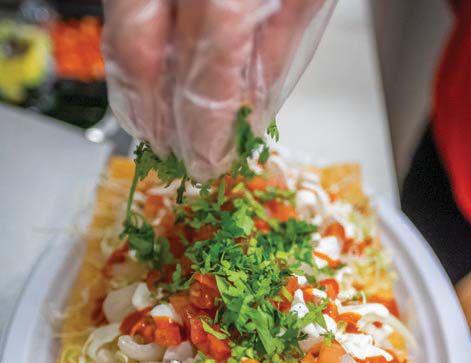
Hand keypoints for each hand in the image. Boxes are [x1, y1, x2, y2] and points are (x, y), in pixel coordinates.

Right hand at [102, 0, 335, 180]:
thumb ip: (274, 51)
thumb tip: (249, 110)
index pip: (205, 78)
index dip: (203, 131)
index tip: (208, 162)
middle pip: (142, 57)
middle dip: (154, 118)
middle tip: (171, 153)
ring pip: (119, 31)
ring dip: (133, 90)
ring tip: (151, 127)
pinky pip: (122, 10)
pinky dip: (130, 51)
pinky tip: (144, 78)